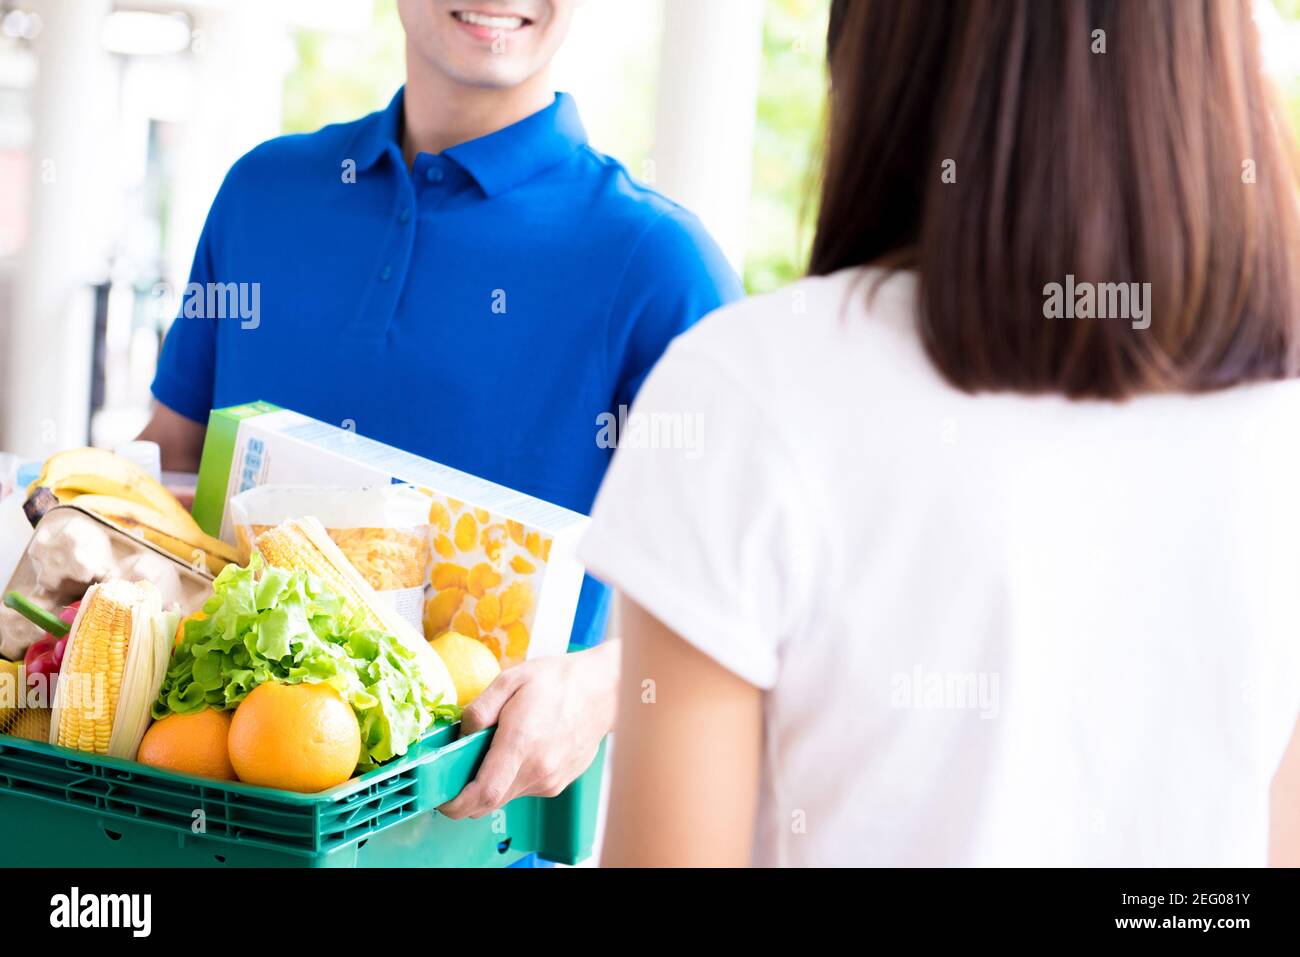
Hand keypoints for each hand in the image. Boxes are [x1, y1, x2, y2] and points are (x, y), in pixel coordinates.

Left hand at [438, 640, 619, 818]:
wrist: (603, 690)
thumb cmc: (558, 681)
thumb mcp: (510, 680)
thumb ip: (479, 710)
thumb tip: (461, 736)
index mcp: (522, 744)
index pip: (483, 793)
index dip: (456, 803)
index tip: (443, 798)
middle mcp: (538, 770)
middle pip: (489, 802)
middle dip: (467, 794)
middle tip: (459, 770)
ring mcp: (550, 780)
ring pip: (506, 796)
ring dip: (491, 783)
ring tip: (497, 748)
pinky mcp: (558, 784)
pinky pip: (524, 789)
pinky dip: (512, 778)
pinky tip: (521, 749)